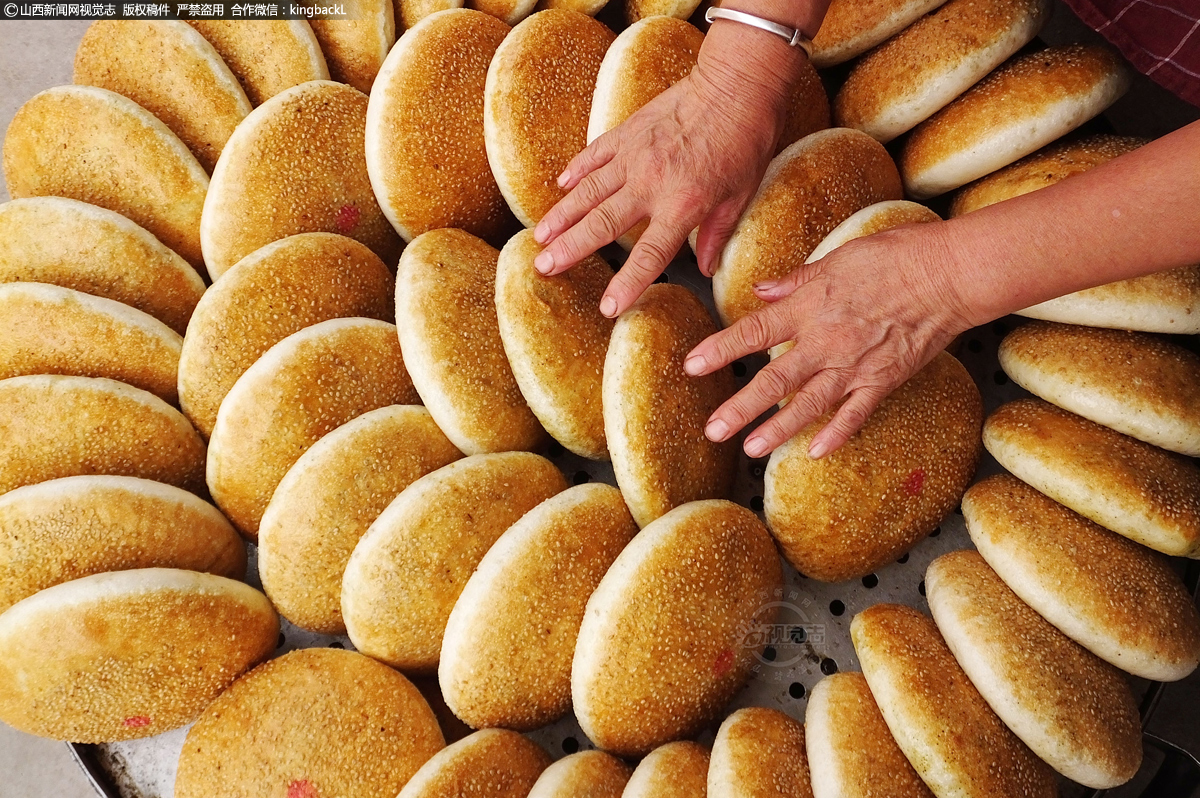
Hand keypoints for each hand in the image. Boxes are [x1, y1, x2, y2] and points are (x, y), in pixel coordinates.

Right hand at [532, 24, 805, 317]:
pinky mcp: (628, 131)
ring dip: (561, 215)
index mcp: (682, 204)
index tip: (607, 307)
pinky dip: (576, 171)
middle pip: (602, 223)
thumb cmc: (746, 140)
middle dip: (570, 249)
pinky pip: (595, 155)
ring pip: (588, 191)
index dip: (627, 284)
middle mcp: (651, 183)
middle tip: (543, 267)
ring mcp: (634, 155)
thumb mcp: (740, 195)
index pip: (649, 255)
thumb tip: (705, 270)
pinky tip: (560, 186)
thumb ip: (716, 234)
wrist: (736, 83)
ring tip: (540, 236)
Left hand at [684, 223, 974, 458]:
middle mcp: (825, 341)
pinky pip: (855, 414)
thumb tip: (761, 292)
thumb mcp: (836, 257)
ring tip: (749, 449)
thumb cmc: (896, 255)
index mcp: (809, 307)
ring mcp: (854, 365)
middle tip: (712, 429)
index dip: (720, 349)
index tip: (693, 364)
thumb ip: (796, 281)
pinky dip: (836, 435)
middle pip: (773, 380)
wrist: (948, 274)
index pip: (753, 331)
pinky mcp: (884, 380)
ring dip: (776, 430)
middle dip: (740, 407)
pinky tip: (816, 453)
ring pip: (808, 405)